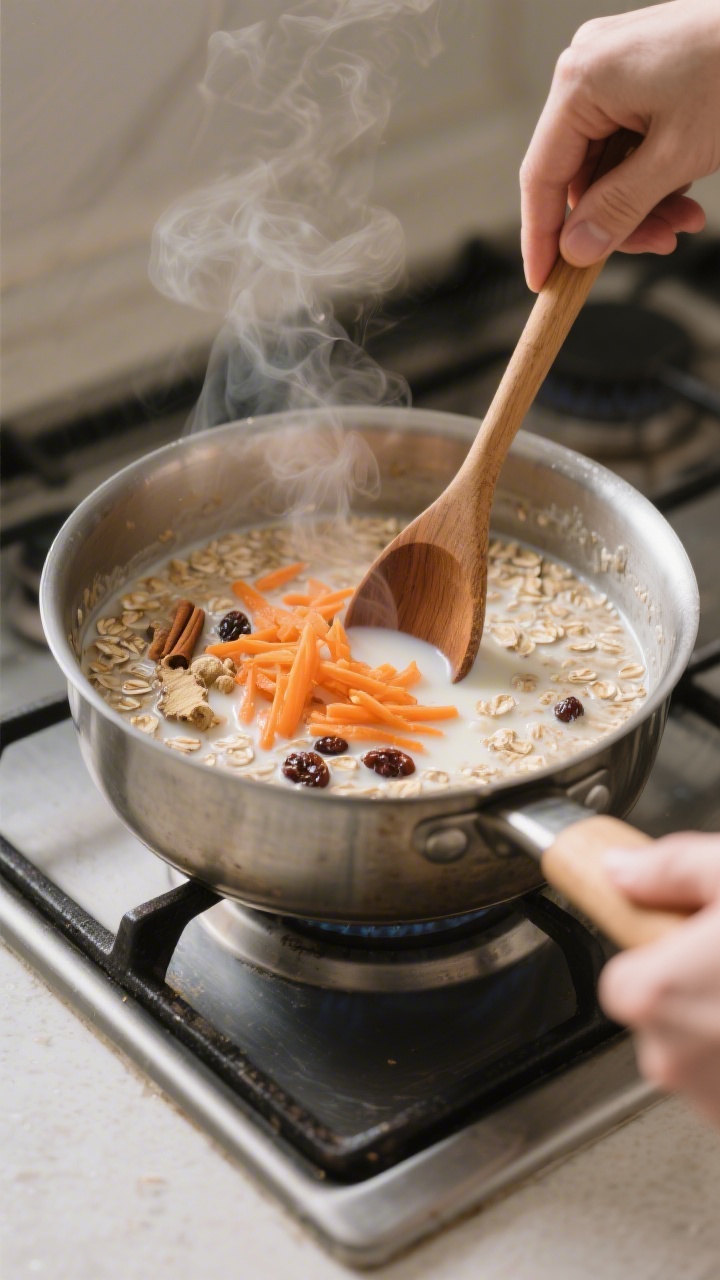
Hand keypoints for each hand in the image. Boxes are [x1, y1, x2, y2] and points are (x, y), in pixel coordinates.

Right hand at [520, 0, 719, 289]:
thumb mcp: (677, 155)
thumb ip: (620, 207)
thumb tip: (577, 249)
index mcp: (582, 80)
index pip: (542, 175)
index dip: (540, 237)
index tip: (544, 281)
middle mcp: (589, 69)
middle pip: (580, 175)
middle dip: (618, 219)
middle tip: (658, 245)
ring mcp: (614, 69)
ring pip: (607, 165)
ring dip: (643, 202)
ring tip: (685, 219)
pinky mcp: (639, 75)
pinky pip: (628, 142)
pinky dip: (653, 174)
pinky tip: (684, 188)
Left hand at [599, 833, 719, 1126]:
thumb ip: (670, 867)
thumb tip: (623, 869)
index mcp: (656, 992)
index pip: (622, 981)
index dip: (657, 959)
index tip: (687, 945)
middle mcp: (674, 1057)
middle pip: (662, 1020)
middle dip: (698, 994)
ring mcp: (713, 1100)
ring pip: (700, 1055)